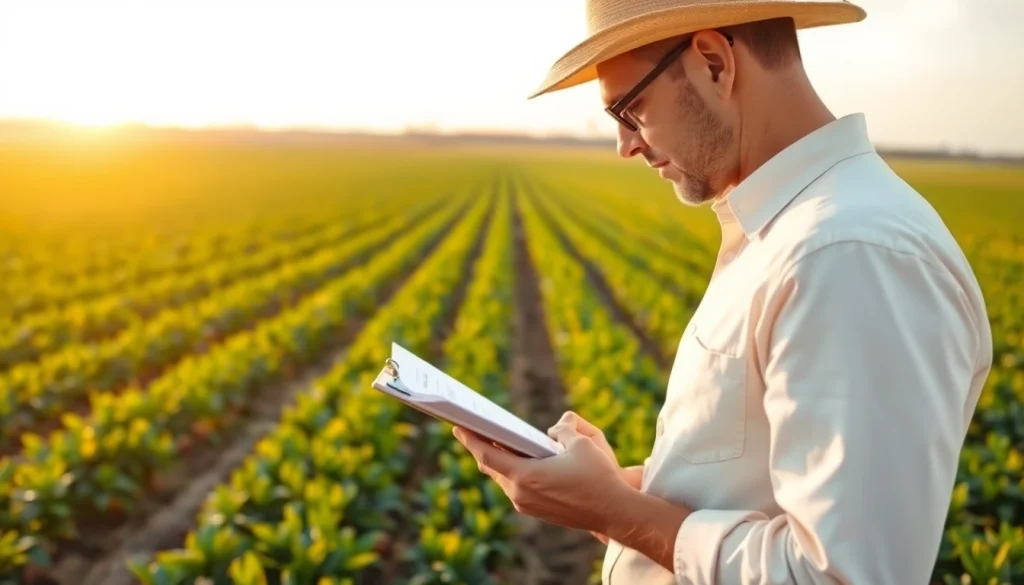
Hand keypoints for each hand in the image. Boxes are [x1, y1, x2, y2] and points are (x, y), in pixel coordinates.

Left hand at [452, 411, 631, 535]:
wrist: (614, 511)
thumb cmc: (598, 476)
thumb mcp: (581, 443)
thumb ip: (563, 428)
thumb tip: (554, 429)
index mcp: (525, 476)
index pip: (487, 456)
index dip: (471, 440)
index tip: (457, 427)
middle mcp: (521, 494)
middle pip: (492, 468)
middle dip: (483, 447)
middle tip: (474, 428)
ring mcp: (527, 505)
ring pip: (504, 479)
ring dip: (499, 460)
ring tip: (496, 441)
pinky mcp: (536, 511)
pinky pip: (516, 488)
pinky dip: (513, 472)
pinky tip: (518, 460)